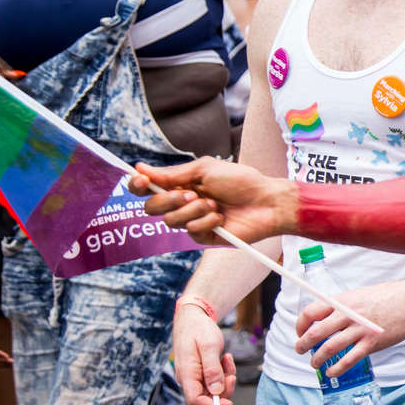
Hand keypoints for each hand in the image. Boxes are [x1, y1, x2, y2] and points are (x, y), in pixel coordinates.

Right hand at [132, 157, 298, 244]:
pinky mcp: (204, 236)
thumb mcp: (205, 169)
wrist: (266, 201)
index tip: (141, 181)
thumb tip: (139, 168)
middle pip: (152, 208)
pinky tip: (221, 218)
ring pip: (170, 221)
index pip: (148, 189)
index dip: (138, 186)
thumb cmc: (241, 181)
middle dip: (168, 200)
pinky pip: (191, 232)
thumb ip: (173, 174)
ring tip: (214, 204)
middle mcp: (182, 203)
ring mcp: (192, 221)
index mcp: (181, 185)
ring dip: (193, 210)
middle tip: (192, 194)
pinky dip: (206, 222)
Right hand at [173, 301, 235, 404]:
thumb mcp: (209, 346)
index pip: (195, 400)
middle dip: (224, 387)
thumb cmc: (198, 329)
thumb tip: (216, 391)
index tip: (228, 403)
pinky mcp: (200, 372)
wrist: (193, 318)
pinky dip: (224, 371)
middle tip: (232, 372)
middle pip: (207, 396)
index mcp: (186, 373)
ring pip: (214, 388)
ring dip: (225, 377)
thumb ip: (212, 369)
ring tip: (227, 358)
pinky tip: (225, 358)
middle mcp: (188, 378)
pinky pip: (215, 379)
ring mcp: (194, 375)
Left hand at [293, 277, 404, 375]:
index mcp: (344, 301)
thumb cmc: (388, 296)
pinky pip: (349, 359)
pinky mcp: (373, 343)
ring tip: (314, 364)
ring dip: (317, 359)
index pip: (311, 312)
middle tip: (300, 350)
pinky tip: (332, 372)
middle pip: (316, 332)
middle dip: (303, 344)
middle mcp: (349, 315)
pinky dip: (337, 368)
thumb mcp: (360, 294)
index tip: (300, 332)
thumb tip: (327, 318)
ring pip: (329, 348)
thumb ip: (344, 306)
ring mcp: (361, 330)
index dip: (300, 324)